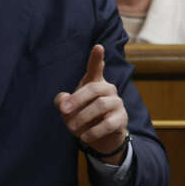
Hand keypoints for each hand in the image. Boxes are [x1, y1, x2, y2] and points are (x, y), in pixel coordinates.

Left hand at [54, 44, 128, 163]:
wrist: (102, 138)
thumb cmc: (84, 117)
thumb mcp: (69, 110)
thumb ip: (63, 102)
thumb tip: (63, 101)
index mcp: (94, 83)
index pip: (96, 68)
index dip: (96, 58)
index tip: (98, 47)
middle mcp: (108, 89)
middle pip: (93, 88)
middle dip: (76, 100)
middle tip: (63, 111)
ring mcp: (117, 103)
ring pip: (100, 106)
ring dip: (82, 117)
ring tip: (72, 129)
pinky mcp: (122, 119)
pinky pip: (107, 124)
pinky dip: (92, 132)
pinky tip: (84, 138)